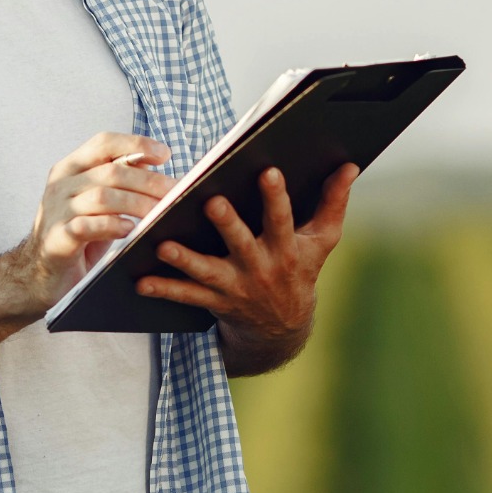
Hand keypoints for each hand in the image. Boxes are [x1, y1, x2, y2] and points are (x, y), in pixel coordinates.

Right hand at [8, 131, 174, 311]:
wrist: (39, 274)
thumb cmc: (78, 236)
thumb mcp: (97, 203)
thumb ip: (118, 183)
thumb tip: (157, 166)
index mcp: (71, 168)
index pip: (104, 143)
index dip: (136, 144)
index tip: (165, 154)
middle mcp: (61, 184)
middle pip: (111, 172)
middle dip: (149, 181)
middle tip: (175, 192)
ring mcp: (56, 211)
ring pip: (102, 196)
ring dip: (137, 203)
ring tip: (160, 212)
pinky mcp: (56, 239)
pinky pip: (86, 226)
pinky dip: (111, 225)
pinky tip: (129, 229)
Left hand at [136, 162, 357, 372]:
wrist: (283, 326)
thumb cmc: (302, 270)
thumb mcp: (322, 241)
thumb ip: (334, 202)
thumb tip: (350, 166)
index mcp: (286, 249)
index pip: (282, 219)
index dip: (276, 197)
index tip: (267, 171)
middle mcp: (260, 268)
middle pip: (242, 244)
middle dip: (228, 224)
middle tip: (211, 202)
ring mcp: (236, 287)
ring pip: (207, 272)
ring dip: (184, 260)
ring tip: (163, 245)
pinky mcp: (214, 301)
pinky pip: (186, 297)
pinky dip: (163, 288)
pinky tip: (141, 281)